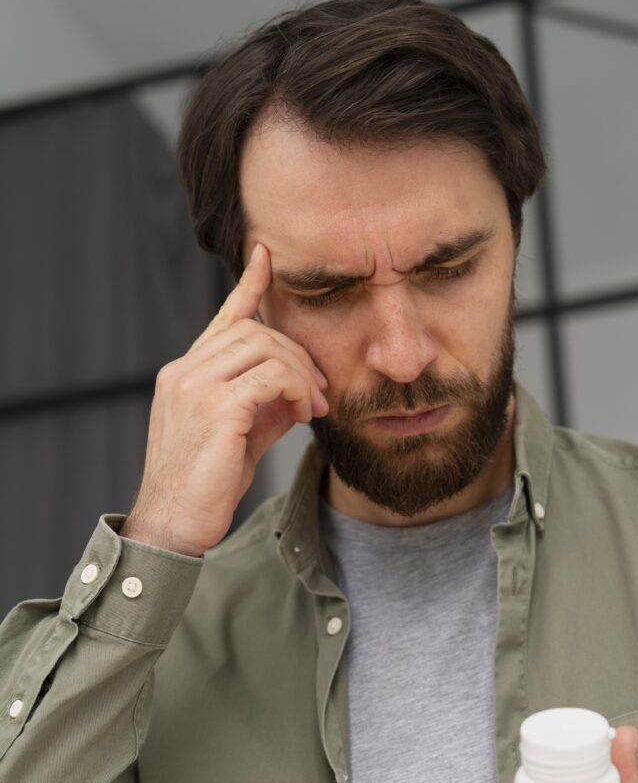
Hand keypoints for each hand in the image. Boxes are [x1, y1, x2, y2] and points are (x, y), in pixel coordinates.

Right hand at [122, 243, 328, 555]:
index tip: (265, 257)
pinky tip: (302, 414)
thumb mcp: (239, 438)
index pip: (223, 318)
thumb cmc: (204, 487)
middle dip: (299, 356)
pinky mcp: (214, 407)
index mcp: (185, 374)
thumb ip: (264, 405)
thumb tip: (300, 390)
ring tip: (312, 409)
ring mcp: (195, 386)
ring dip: (302, 374)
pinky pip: (271, 376)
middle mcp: (185, 371)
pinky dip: (297, 390)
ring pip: (264, 346)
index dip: (248, 285)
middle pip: (255, 331)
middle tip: (321, 394)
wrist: (173, 525)